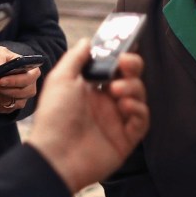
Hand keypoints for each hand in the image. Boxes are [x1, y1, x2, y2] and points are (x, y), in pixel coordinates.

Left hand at [0, 45, 40, 113]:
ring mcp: (21, 100)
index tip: (0, 80)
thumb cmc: (3, 59)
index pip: (27, 79)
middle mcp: (29, 88)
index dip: (14, 81)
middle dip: (0, 89)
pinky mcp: (11, 107)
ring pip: (7, 102)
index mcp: (32, 73)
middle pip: (17, 93)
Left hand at [27, 39, 148, 191]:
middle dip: (132, 68)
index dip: (121, 57)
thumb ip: (76, 58)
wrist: (55, 155)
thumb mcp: (61, 80)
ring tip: (117, 91)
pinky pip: (142, 121)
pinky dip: (138, 110)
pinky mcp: (125, 140)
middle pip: (130, 79)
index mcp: (89, 89)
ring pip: (138, 97)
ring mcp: (116, 122)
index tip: (123, 49)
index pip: (113, 68)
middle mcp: (105, 104)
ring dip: (133, 88)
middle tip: (125, 65)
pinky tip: (126, 106)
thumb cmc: (54, 116)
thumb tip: (88, 41)